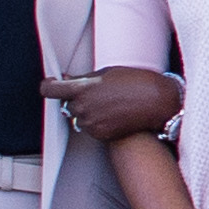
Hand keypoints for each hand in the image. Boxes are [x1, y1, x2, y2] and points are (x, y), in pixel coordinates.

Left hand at [52, 67, 175, 145]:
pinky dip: (98, 122)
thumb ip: (84, 79)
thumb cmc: (137, 83)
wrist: (158, 103)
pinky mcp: (100, 135)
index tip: (52, 84)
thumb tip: (68, 81)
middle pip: (68, 104)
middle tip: (97, 93)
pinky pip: (91, 128)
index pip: (50, 90)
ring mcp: (91, 123)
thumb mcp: (108, 72)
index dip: (49, 86)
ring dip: (88, 112)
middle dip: (77, 99)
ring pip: (80, 117)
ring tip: (110, 104)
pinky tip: (114, 114)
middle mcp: (83, 107)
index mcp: (82, 88)